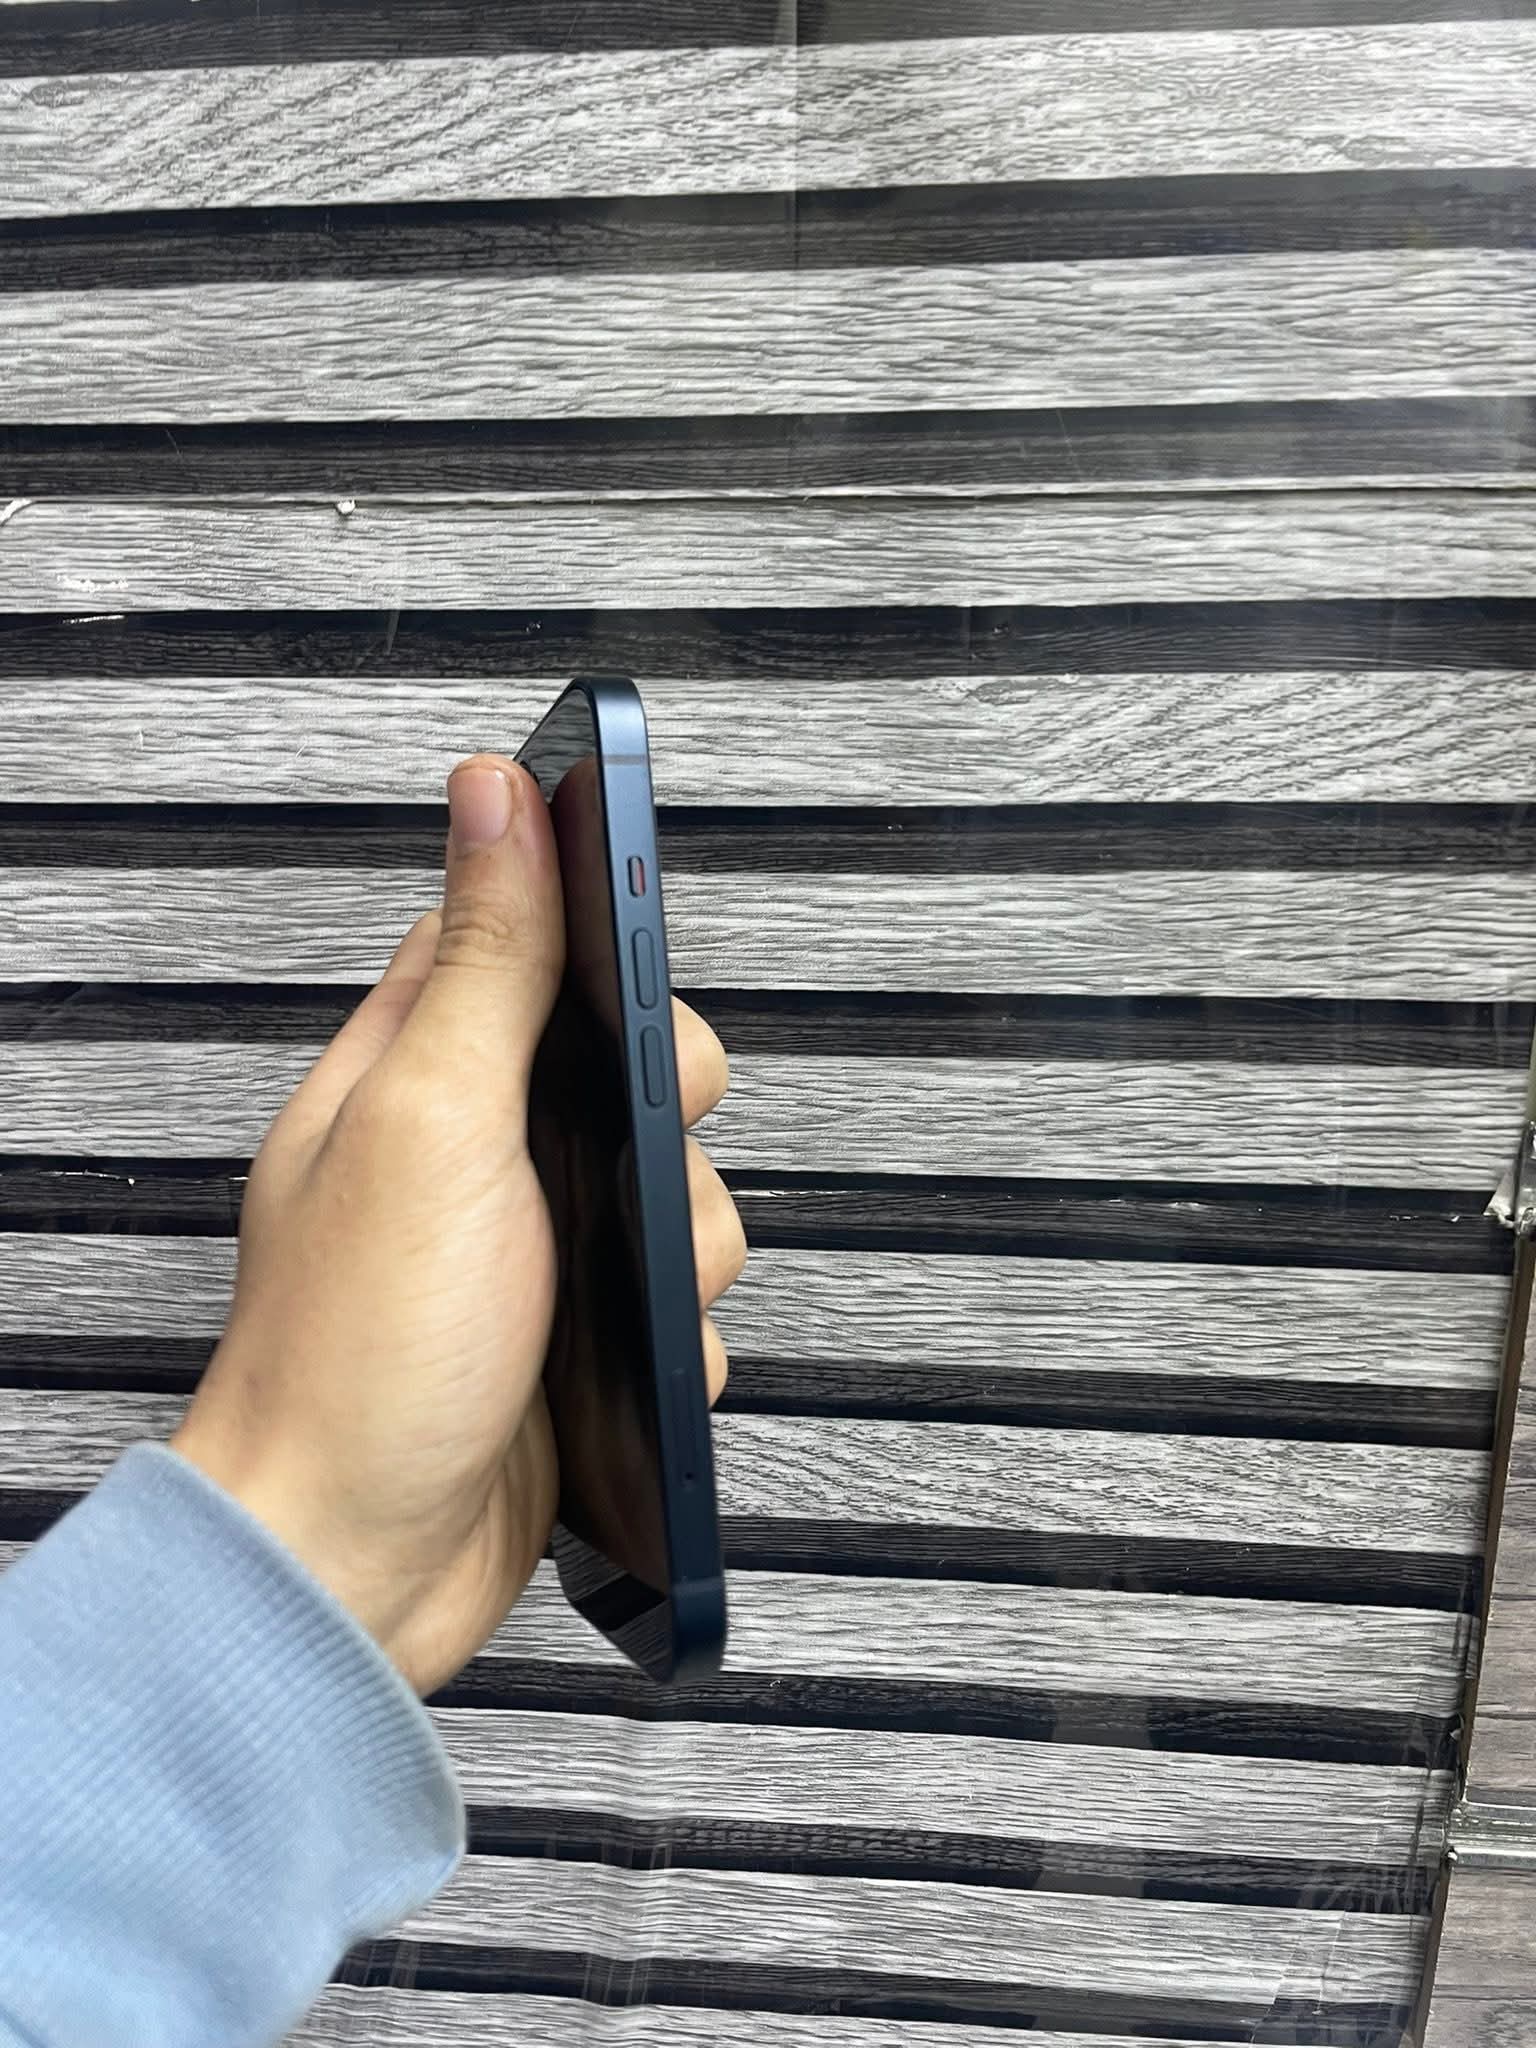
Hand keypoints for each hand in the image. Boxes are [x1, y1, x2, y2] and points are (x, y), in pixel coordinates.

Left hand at [173, 755, 743, 1695]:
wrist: (355, 1568)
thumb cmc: (361, 1353)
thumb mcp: (435, 1123)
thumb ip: (486, 959)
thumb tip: (497, 792)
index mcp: (411, 1074)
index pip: (512, 947)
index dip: (596, 950)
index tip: (636, 997)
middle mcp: (465, 1156)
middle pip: (621, 1070)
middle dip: (670, 1116)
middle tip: (643, 1164)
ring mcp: (521, 1255)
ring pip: (670, 1190)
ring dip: (691, 1240)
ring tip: (638, 1294)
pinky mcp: (569, 1343)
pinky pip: (676, 1303)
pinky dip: (684, 1333)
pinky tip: (641, 1364)